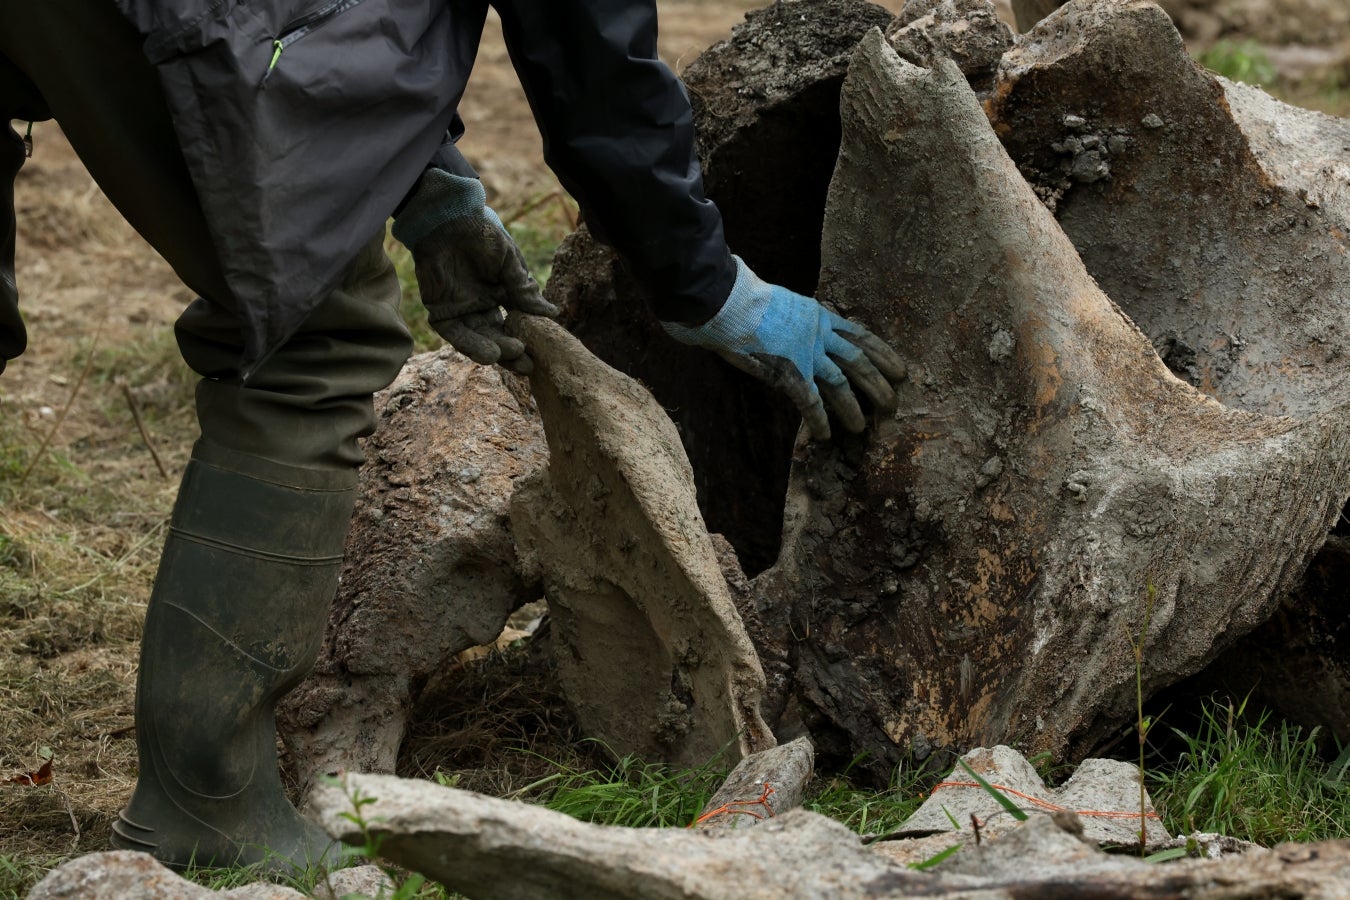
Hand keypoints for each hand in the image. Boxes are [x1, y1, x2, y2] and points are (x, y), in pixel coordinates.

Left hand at [393, 169, 557, 372]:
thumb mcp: (509, 262)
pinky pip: (455, 335)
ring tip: (509, 359)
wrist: (447, 220)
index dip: (528, 339)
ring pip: (477, 339)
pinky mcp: (440, 311)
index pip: (516, 324)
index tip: (541, 353)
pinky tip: (489, 355)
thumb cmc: (481, 234)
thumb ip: (524, 289)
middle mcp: (481, 306)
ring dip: (493, 352)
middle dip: (512, 353)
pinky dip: (470, 346)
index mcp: (500, 295)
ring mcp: (460, 310)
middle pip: (497, 337)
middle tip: (528, 366)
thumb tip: (552, 314)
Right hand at [663, 257, 904, 439]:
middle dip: (879, 384)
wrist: (729, 303)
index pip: (859, 336)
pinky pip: (810, 402)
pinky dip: (819, 421)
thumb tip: (789, 327)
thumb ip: (792, 318)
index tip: (898, 368)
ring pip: (840, 384)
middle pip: (859, 362)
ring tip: (863, 427)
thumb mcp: (780, 303)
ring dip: (853, 408)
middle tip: (894, 402)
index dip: (882, 354)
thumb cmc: (742, 299)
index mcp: (818, 316)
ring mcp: (807, 354)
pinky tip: (825, 436)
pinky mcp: (790, 372)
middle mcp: (819, 334)